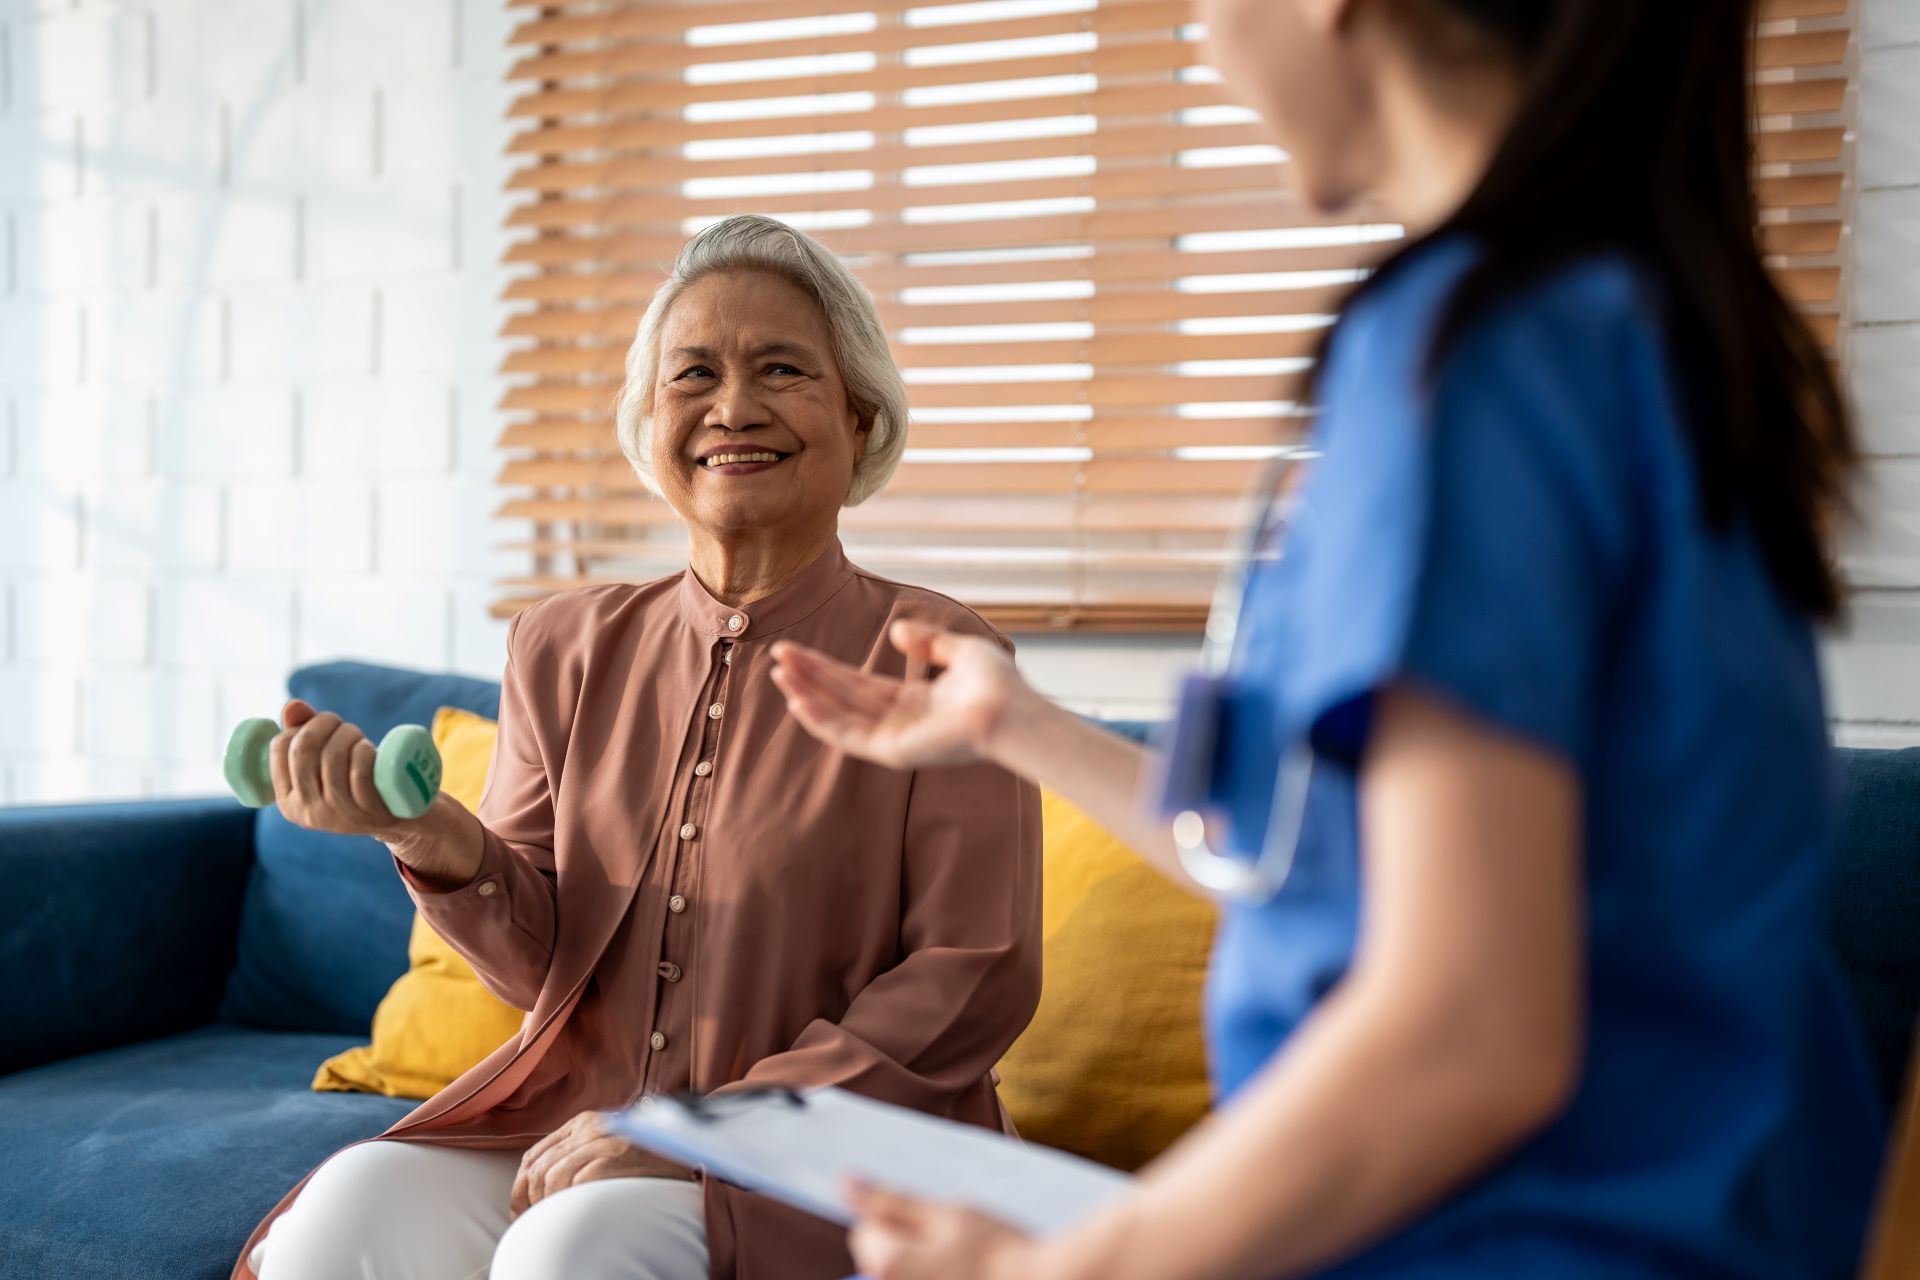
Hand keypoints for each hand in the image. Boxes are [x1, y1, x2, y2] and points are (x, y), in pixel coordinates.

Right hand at [269, 700, 404, 839]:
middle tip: (344, 727)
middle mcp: (308, 811)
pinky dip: (365, 752)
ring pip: (332, 758)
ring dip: (349, 735)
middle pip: (304, 749)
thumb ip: (304, 733)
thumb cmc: (356, 780)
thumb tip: (293, 706)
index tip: (323, 726)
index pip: (280, 747)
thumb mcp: (325, 763)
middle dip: (326, 724)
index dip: (303, 725)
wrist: (401, 813)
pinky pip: (360, 774)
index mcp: (287, 799)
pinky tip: (370, 750)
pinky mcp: (368, 814)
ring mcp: (338, 815)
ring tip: (359, 739)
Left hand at [511, 1110, 691, 1218]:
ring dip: (546, 1206)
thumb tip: (544, 1188)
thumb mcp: (611, 1146)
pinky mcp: (612, 1159)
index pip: (535, 1153)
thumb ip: (582, 1154)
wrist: (693, 1150)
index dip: (520, 1186)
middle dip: (527, 1200)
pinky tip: (572, 1214)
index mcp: (586, 1122)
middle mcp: (590, 1128)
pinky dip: (565, 1204)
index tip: (520, 1211)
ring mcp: (602, 1142)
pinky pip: (572, 1185)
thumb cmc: (652, 1160)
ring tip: (554, 1220)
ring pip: (549, 1177)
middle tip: (531, 1222)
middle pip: (537, 1167)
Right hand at [770, 620, 1029, 769]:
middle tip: (776, 655)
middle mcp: (899, 722)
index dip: (827, 668)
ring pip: (839, 715)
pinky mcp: (893, 751)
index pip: (858, 684)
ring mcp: (894, 739)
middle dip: (809, 676)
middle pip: (842, 697)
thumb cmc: (998, 685)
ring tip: (779, 673)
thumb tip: (895, 630)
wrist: (1012, 711)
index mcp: (914, 702)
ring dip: (807, 694)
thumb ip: (928, 642)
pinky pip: (849, 736)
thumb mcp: (960, 651)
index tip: (797, 650)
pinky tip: (799, 700)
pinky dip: (822, 719)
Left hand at [846, 1180, 1038, 1279]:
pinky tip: (967, 1277)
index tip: (932, 1221)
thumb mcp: (944, 1214)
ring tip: (963, 1264)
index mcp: (888, 1265)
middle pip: (879, 1259)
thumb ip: (890, 1201)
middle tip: (952, 1242)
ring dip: (924, 1267)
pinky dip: (940, 1277)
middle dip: (907, 1246)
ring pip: (902, 1274)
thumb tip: (844, 1183)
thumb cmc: (995, 1248)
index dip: (894, 1218)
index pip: (863, 1230)